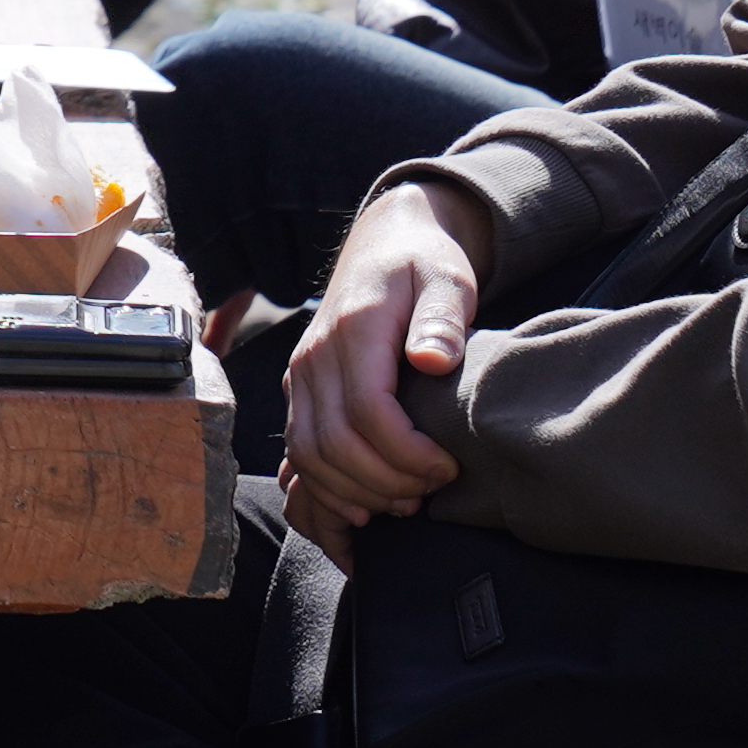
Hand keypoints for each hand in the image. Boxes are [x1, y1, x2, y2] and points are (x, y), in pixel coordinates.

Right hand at [282, 178, 482, 532]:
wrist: (383, 245)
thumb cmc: (424, 266)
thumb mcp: (448, 280)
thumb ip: (443, 319)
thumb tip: (434, 362)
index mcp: (353, 328)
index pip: (368, 410)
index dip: (408, 453)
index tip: (448, 466)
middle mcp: (314, 356)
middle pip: (333, 443)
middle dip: (385, 482)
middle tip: (432, 492)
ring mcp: (300, 375)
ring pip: (308, 455)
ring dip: (355, 491)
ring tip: (406, 501)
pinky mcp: (299, 391)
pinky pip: (299, 452)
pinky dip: (328, 487)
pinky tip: (367, 502)